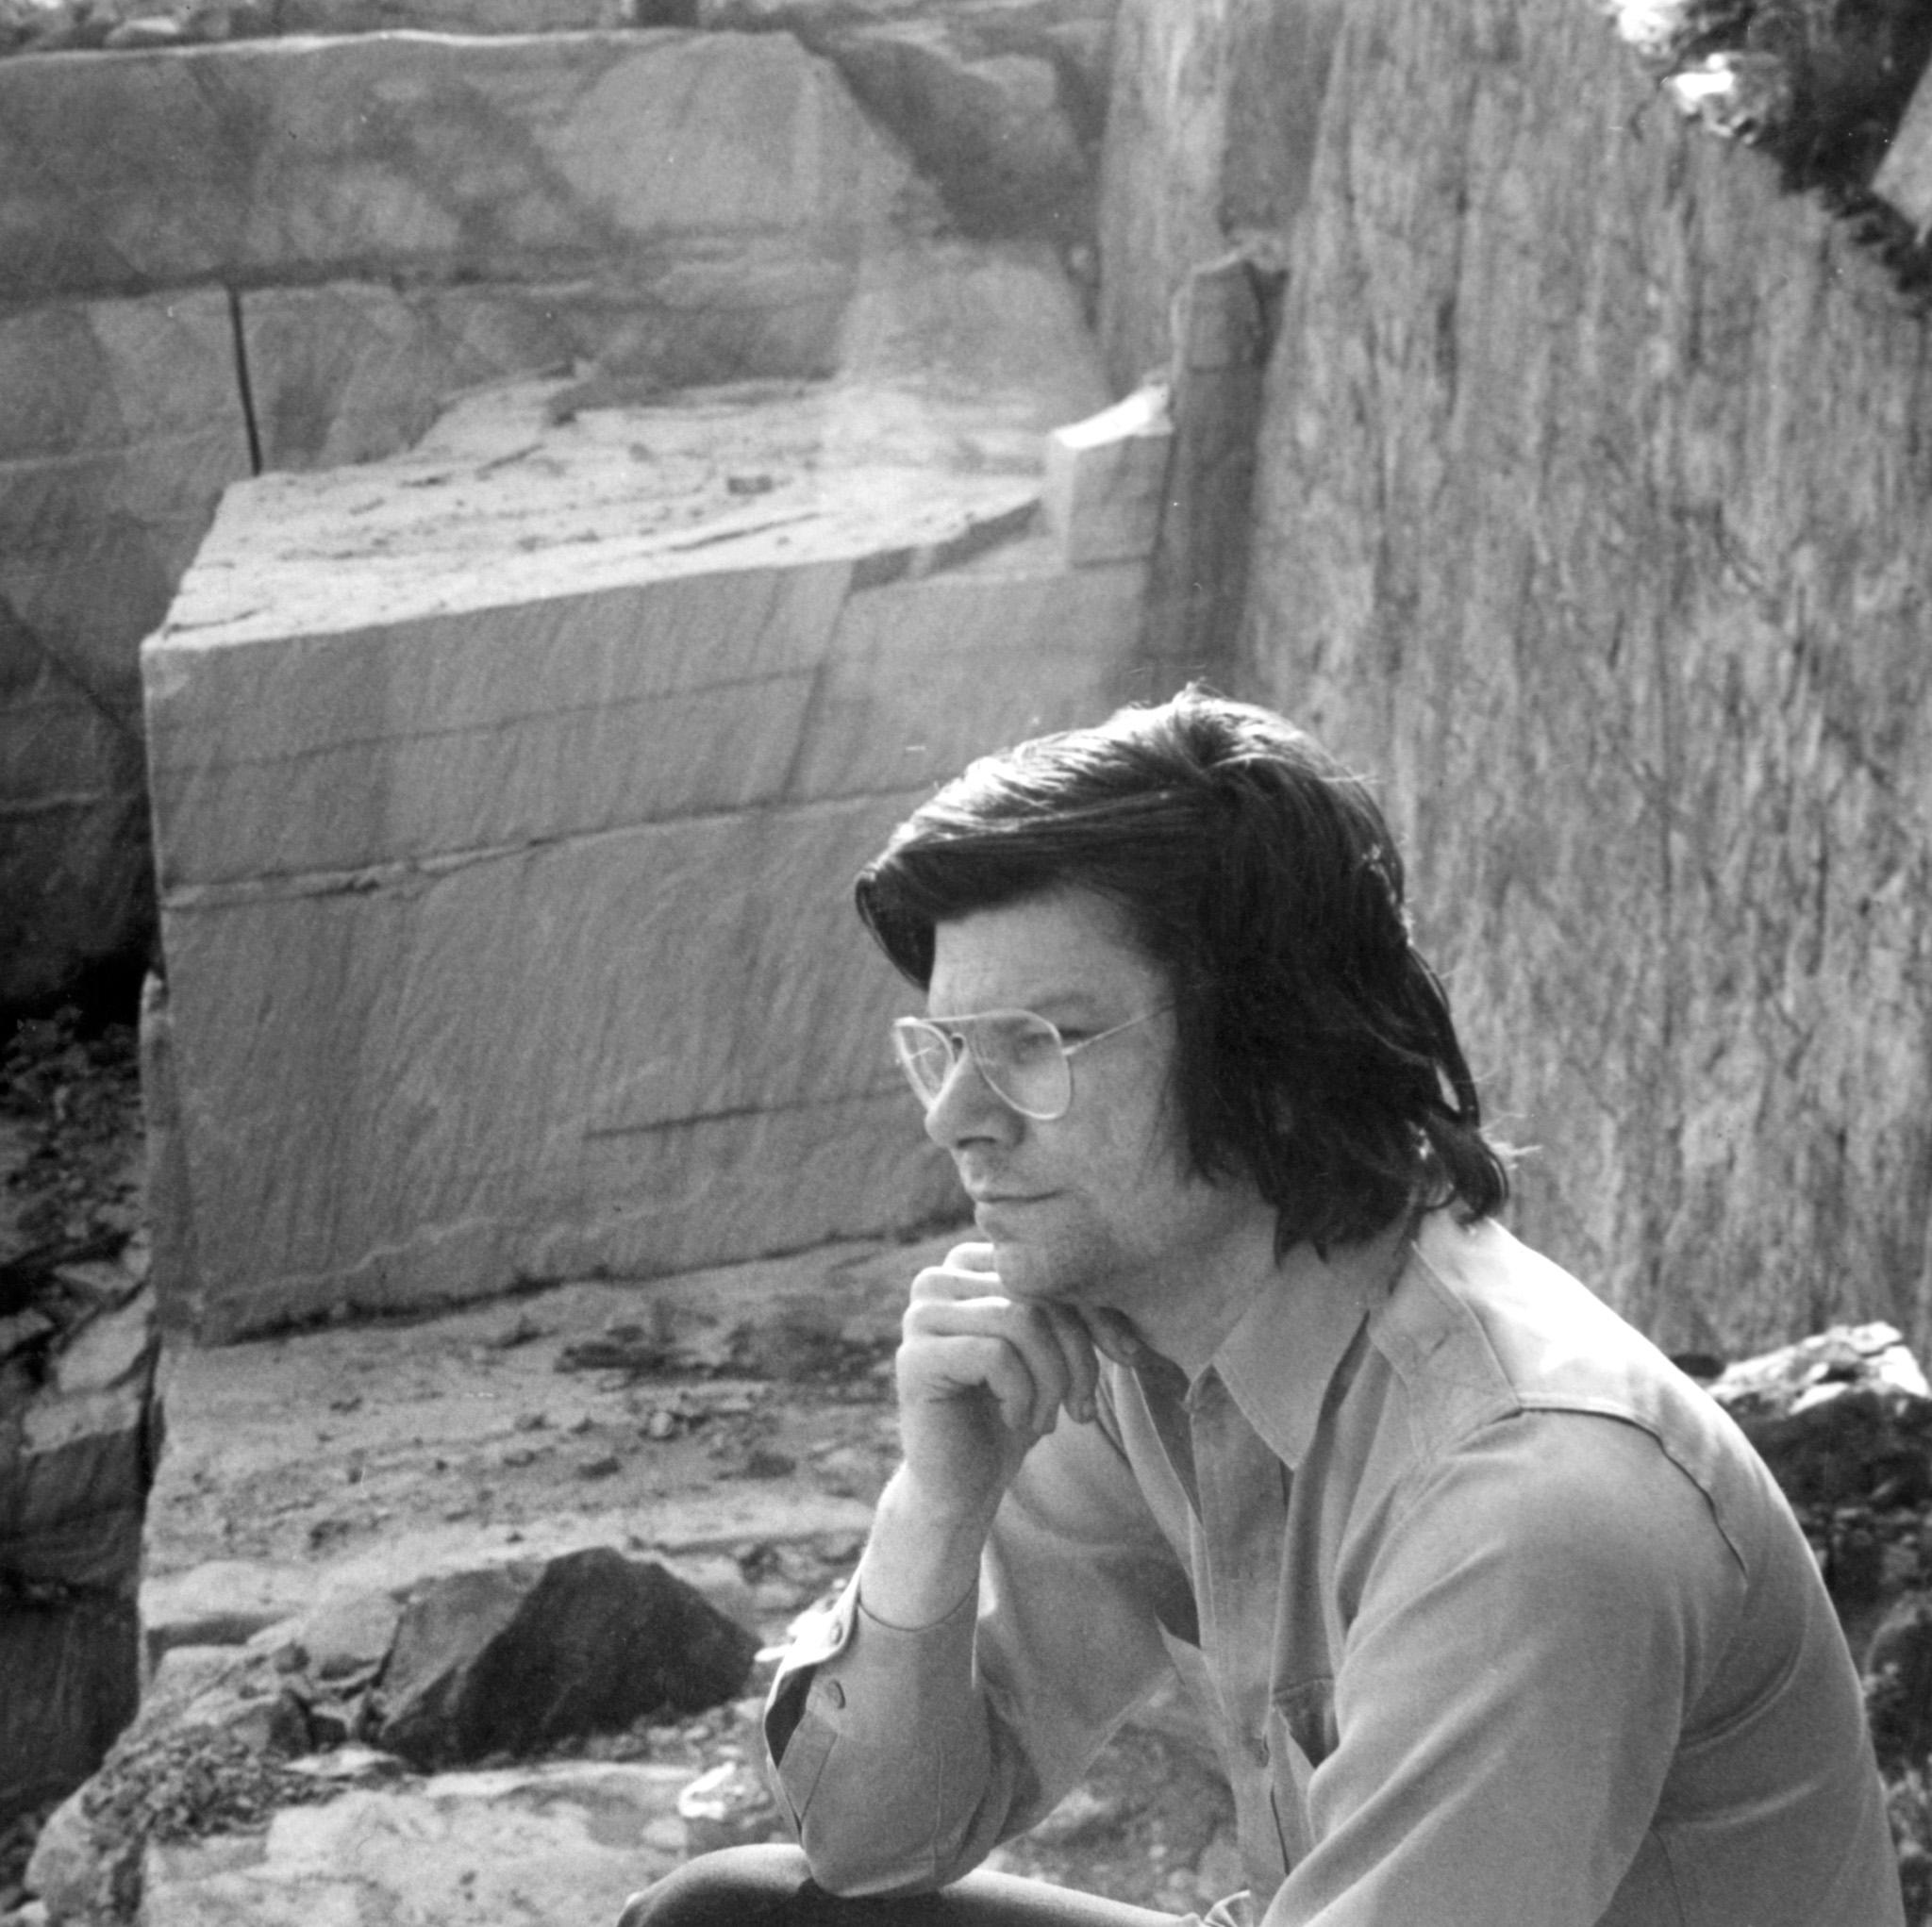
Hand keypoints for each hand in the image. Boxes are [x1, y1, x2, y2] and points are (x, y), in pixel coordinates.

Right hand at [893, 1242, 1102, 1533]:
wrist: (962, 1484)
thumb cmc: (1012, 1411)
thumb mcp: (1055, 1350)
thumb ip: (1076, 1309)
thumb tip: (1130, 1285)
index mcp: (970, 1265)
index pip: (1049, 1267)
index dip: (1098, 1311)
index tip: (1128, 1356)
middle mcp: (937, 1279)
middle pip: (1036, 1291)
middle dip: (1078, 1351)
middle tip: (1082, 1406)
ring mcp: (920, 1316)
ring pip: (1021, 1320)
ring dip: (1052, 1379)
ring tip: (1050, 1418)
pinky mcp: (915, 1358)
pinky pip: (996, 1356)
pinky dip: (1023, 1395)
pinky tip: (1017, 1421)